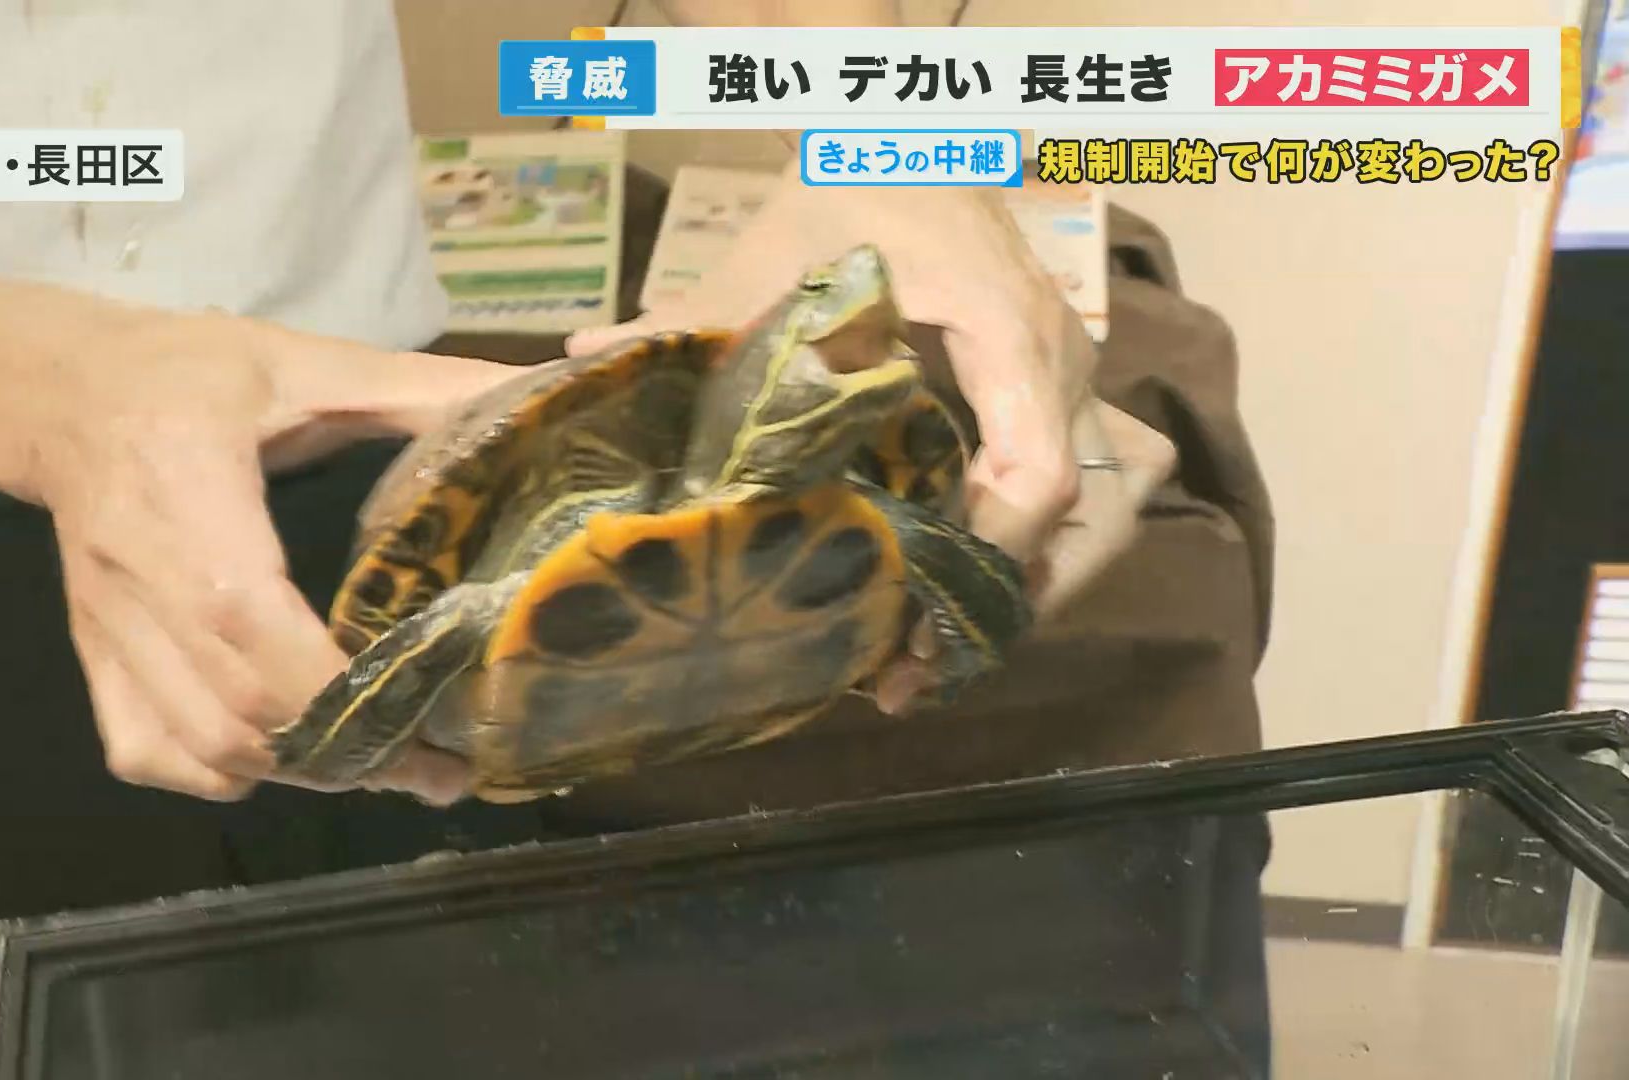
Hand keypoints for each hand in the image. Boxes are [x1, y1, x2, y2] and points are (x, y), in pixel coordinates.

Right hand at [8, 308, 512, 803]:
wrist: (62, 392)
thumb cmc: (187, 372)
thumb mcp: (305, 362)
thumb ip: (416, 389)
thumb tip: (526, 397)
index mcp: (194, 500)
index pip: (253, 626)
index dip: (340, 693)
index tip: (430, 723)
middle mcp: (143, 582)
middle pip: (239, 710)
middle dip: (347, 753)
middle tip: (434, 766)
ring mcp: (111, 630)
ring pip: (202, 745)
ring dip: (295, 770)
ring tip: (375, 763)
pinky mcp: (95, 654)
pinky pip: (145, 749)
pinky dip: (214, 772)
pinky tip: (273, 755)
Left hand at [567, 170, 1173, 705]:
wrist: (901, 124)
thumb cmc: (844, 185)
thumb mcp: (764, 257)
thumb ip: (683, 318)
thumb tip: (582, 362)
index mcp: (1004, 333)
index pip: (1038, 474)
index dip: (988, 561)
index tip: (910, 619)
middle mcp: (1058, 363)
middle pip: (1084, 522)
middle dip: (1006, 606)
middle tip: (909, 675)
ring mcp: (1064, 376)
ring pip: (1089, 517)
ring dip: (1014, 590)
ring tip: (920, 657)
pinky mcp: (1049, 388)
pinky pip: (1064, 492)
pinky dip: (1014, 550)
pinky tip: (937, 591)